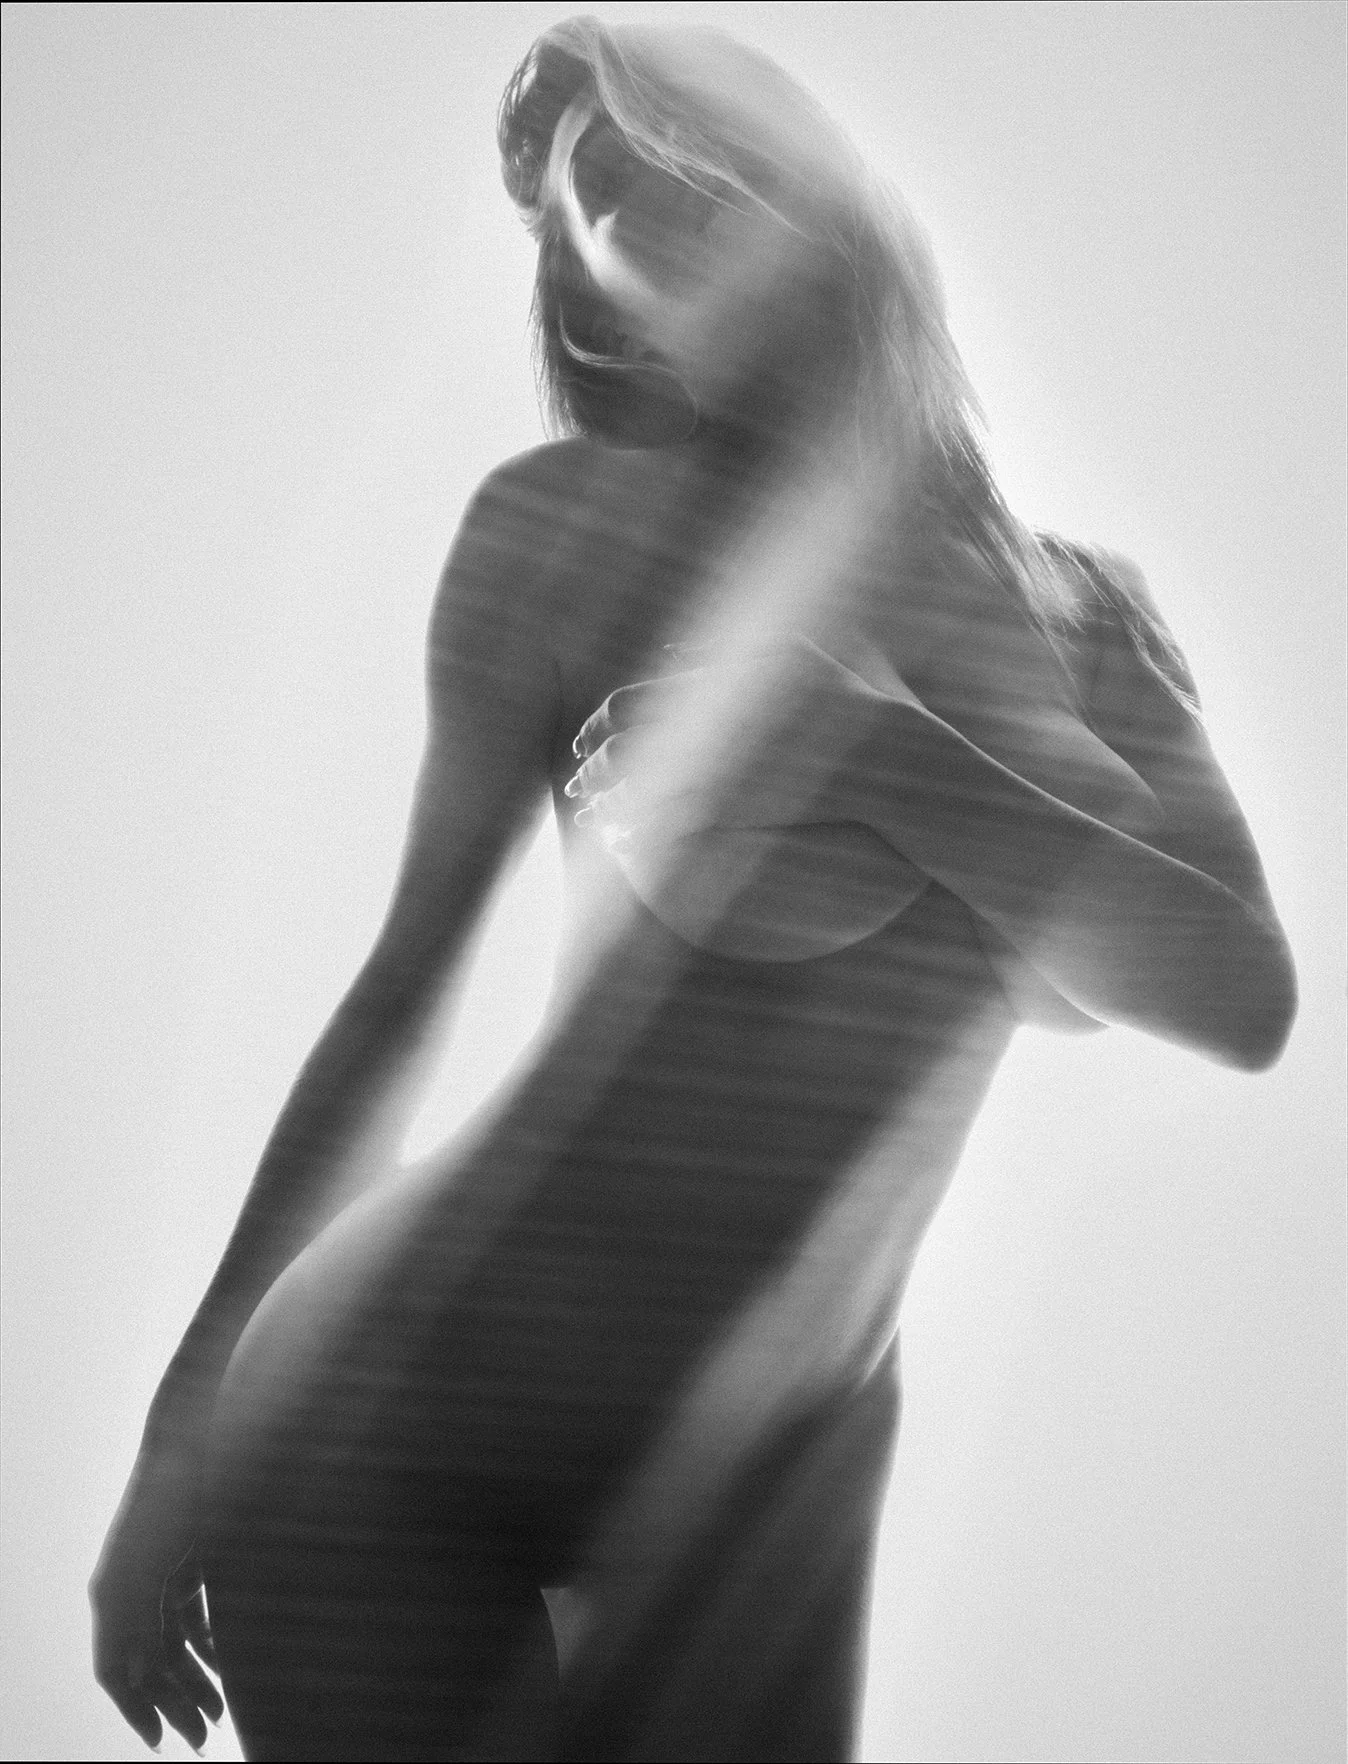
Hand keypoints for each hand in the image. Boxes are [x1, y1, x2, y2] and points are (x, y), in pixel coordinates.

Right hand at [91, 1445, 224, 1751]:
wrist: (197, 1437)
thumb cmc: (177, 1497)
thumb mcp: (157, 1563)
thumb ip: (146, 1618)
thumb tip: (134, 1677)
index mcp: (115, 1593)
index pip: (115, 1670)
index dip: (136, 1710)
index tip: (158, 1743)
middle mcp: (131, 1587)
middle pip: (147, 1664)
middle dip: (173, 1704)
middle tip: (202, 1739)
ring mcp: (159, 1573)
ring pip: (170, 1643)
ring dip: (192, 1679)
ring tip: (218, 1713)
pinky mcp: (187, 1559)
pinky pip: (189, 1615)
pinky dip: (206, 1644)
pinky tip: (227, 1667)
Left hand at [566, 634, 899, 843]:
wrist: (887, 759)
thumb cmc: (844, 700)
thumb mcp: (792, 649)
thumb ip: (729, 644)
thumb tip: (668, 648)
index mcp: (707, 686)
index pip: (626, 705)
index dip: (599, 725)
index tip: (582, 739)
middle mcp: (701, 728)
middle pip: (622, 749)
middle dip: (593, 767)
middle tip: (577, 780)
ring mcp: (714, 772)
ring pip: (638, 793)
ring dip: (609, 804)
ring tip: (594, 817)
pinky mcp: (730, 811)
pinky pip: (669, 827)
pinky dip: (639, 834)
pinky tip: (626, 843)